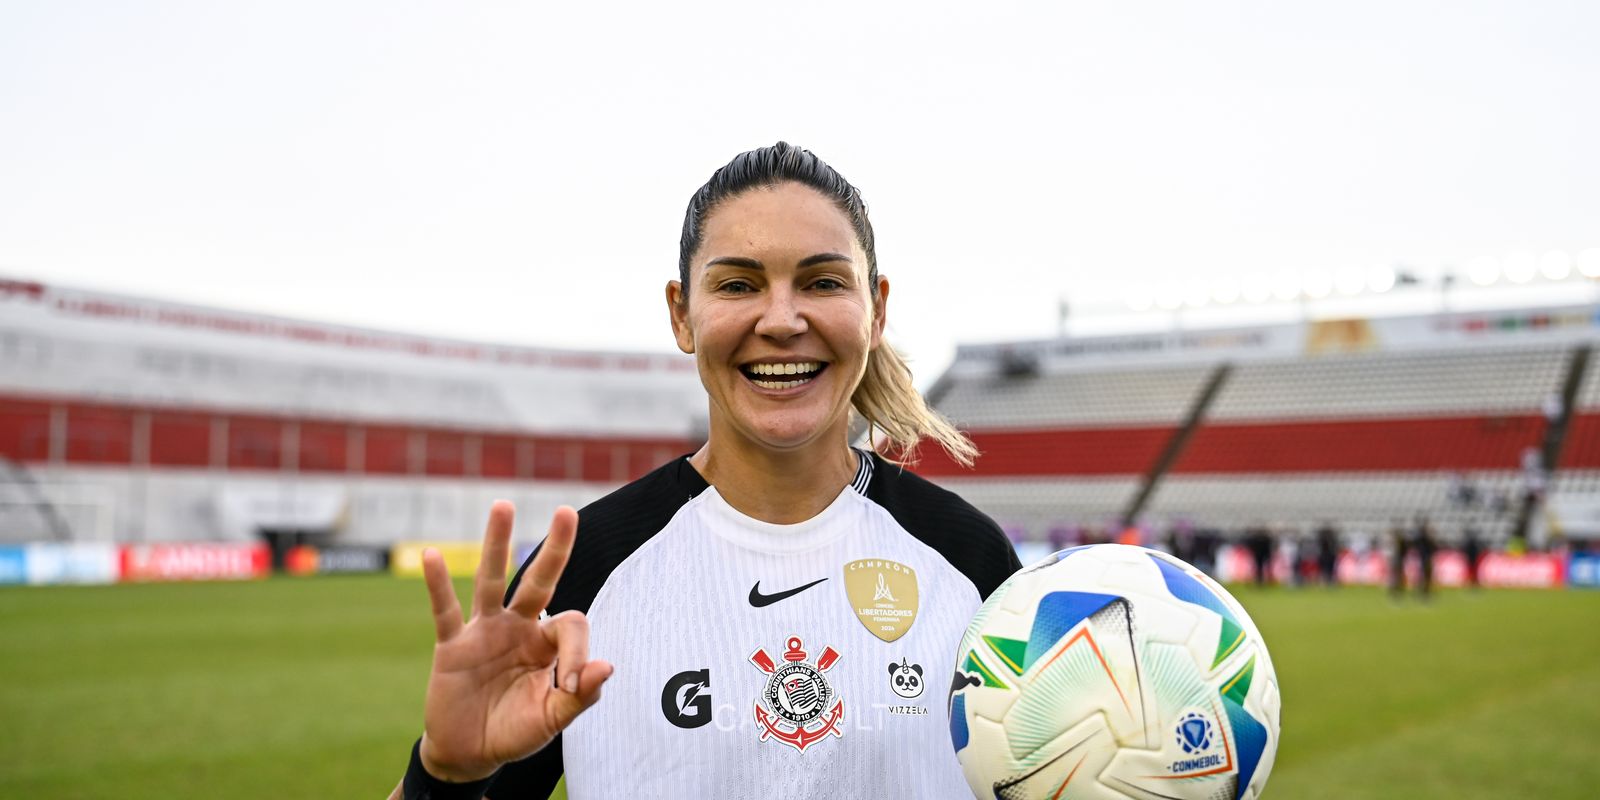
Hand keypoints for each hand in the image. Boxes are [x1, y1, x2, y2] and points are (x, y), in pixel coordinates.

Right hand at [416, 502, 612, 781]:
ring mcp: (484, 632)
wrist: (470, 754)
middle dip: (556, 548)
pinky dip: (437, 584)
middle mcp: (518, 627)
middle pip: (539, 580)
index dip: (578, 651)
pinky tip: (432, 555)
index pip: (570, 625)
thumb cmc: (514, 732)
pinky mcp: (452, 645)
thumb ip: (580, 697)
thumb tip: (607, 666)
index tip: (571, 684)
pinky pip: (445, 610)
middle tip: (567, 512)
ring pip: (491, 580)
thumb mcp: (552, 720)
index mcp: (547, 643)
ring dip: (496, 543)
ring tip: (503, 505)